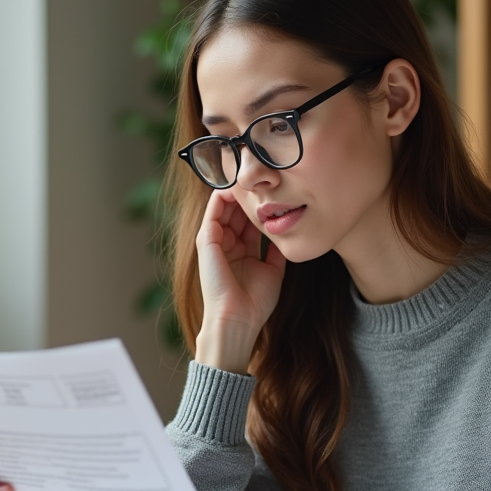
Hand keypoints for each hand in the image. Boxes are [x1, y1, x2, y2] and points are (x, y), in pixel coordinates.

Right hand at [195, 190, 286, 372]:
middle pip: (237, 208)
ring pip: (225, 205)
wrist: (238, 319)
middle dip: (250, 191)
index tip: (276, 186)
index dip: (260, 202)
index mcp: (241, 249)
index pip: (249, 218)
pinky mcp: (206, 240)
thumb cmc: (254, 302)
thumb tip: (285, 232)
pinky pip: (214, 210)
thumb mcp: (272, 270)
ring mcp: (214, 240)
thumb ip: (276, 251)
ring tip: (253, 172)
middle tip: (265, 171)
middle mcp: (226, 242)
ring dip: (238, 188)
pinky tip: (240, 183)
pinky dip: (225, 194)